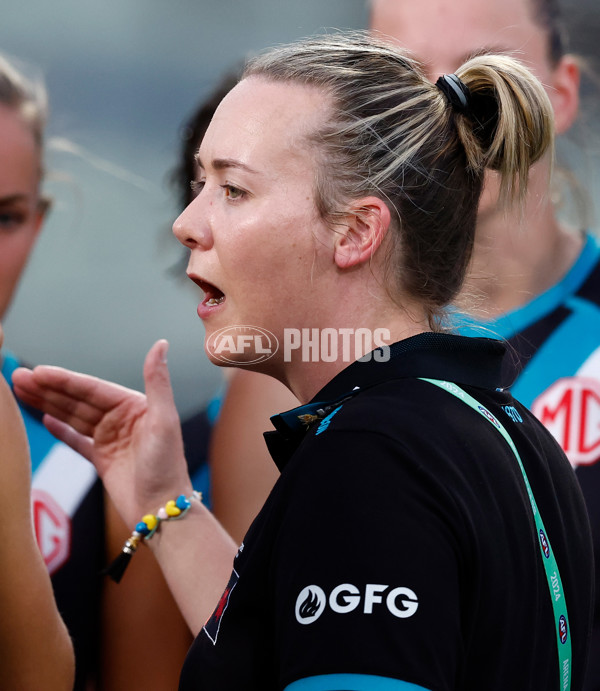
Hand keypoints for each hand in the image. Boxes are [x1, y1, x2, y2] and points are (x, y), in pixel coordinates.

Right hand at [12, 340, 191, 526]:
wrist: (162, 510)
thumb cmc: (167, 466)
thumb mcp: (164, 420)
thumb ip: (157, 381)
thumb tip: (161, 344)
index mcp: (135, 406)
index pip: (92, 388)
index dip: (64, 380)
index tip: (38, 372)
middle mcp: (122, 420)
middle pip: (78, 400)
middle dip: (48, 389)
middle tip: (18, 377)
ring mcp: (111, 439)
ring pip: (73, 417)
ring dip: (48, 404)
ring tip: (21, 392)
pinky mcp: (102, 460)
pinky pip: (77, 440)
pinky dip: (61, 429)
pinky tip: (44, 418)